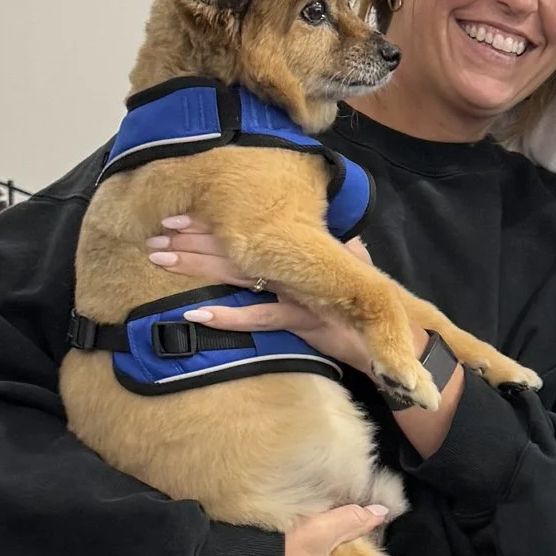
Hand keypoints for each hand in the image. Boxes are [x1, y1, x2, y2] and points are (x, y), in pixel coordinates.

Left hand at [158, 215, 462, 452]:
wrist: (399, 344)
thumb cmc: (363, 315)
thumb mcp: (333, 281)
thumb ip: (309, 265)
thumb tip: (285, 247)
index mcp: (304, 249)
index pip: (253, 228)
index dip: (215, 219)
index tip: (179, 210)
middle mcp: (301, 262)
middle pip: (239, 244)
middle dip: (195, 235)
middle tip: (156, 228)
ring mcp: (303, 289)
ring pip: (243, 272)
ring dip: (199, 264)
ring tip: (160, 257)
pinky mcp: (306, 319)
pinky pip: (261, 315)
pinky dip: (227, 317)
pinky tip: (194, 314)